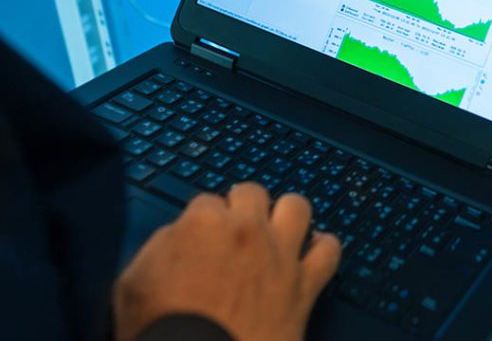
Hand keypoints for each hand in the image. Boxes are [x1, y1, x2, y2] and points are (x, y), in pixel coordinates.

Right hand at [114, 184, 340, 340]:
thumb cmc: (159, 329)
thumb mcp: (134, 281)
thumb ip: (162, 247)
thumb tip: (181, 237)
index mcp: (203, 222)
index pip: (206, 201)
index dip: (202, 222)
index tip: (201, 239)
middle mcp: (248, 228)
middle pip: (253, 193)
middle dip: (243, 208)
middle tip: (235, 232)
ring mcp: (281, 253)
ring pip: (297, 206)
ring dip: (286, 215)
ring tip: (278, 231)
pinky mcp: (305, 284)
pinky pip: (329, 251)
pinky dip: (323, 248)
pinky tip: (313, 252)